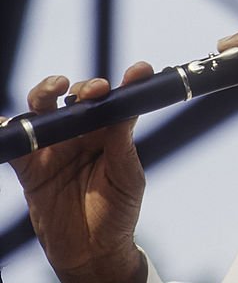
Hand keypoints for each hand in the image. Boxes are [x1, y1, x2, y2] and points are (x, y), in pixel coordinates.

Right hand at [4, 64, 151, 282]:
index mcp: (112, 132)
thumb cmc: (119, 211)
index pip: (119, 100)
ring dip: (46, 93)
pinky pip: (16, 146)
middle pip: (78, 98)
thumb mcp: (128, 176)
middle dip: (85, 87)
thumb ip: (122, 143)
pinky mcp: (32, 168)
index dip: (129, 82)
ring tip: (55, 88)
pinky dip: (5, 130)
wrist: (93, 251)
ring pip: (45, 112)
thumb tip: (124, 110)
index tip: (140, 70)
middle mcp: (83, 134)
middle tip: (95, 90)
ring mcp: (56, 148)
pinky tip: (2, 121)